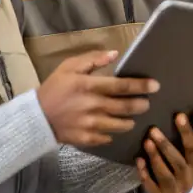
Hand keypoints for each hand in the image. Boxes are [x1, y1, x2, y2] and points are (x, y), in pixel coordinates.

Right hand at [37, 51, 157, 147]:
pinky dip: (113, 132)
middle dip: (141, 104)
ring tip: (131, 116)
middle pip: (127, 107)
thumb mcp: (70, 67)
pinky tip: (113, 127)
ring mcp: (91, 125)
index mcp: (90, 86)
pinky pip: (108, 137)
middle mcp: (94, 106)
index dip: (141, 86)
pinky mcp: (88, 139)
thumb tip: (115, 54)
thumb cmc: (54, 87)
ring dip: (130, 120)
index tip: (155, 86)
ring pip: (121, 125)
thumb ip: (93, 59)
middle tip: (146, 102)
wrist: (36, 117)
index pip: (123, 86)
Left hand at [136, 111, 192, 192]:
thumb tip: (184, 108)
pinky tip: (139, 160)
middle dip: (181, 136)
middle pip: (188, 155)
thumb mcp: (186, 152)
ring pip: (168, 172)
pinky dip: (145, 173)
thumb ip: (187, 136)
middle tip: (174, 117)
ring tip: (148, 140)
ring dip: (158, 155)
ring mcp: (178, 188)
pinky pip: (153, 185)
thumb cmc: (177, 163)